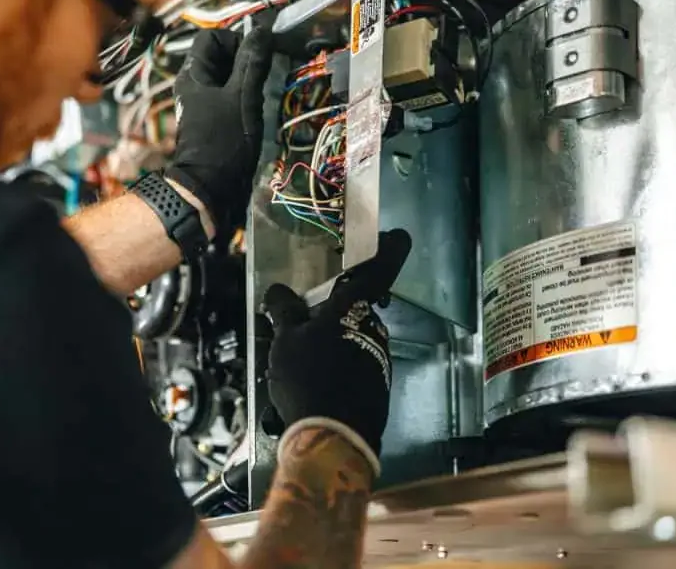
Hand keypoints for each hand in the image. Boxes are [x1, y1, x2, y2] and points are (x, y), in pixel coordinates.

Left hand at [164, 28, 273, 235]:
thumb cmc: (224, 141)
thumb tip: (262, 31)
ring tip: (261, 95)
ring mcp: (203, 103)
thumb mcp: (242, 97)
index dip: (235, 40)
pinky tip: (256, 110)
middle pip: (222, 57)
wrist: (210, 187)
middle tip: (264, 76)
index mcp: (193, 74)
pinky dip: (245, 98)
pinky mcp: (213, 120)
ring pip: (228, 78)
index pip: (212, 37)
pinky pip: (230, 97)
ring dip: (248, 81)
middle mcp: (194, 85)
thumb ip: (252, 62)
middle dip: (246, 62)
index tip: (255, 57)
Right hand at [263, 229, 411, 474]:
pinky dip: (337, 365)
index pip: (379, 268)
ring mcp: (378, 357)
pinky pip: (354, 363)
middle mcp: (374, 328)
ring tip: (300, 359)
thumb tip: (280, 290)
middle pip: (360, 307)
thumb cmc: (309, 378)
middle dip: (336, 307)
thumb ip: (284, 310)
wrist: (334, 439)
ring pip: (354, 337)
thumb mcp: (285, 340)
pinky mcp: (376, 386)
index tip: (396, 235)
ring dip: (333, 340)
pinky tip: (313, 383)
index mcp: (353, 308)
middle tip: (305, 314)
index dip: (390, 248)